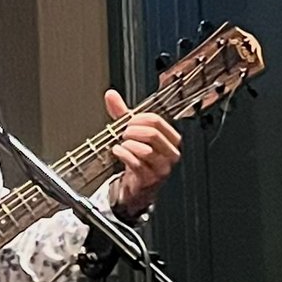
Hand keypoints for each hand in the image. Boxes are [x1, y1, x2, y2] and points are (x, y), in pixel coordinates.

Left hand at [104, 88, 181, 216]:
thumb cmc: (138, 158)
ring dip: (128, 144)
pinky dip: (124, 155)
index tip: (128, 121)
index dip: (138, 118)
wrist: (137, 186)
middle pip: (153, 134)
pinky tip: (118, 152)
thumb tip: (111, 95)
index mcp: (170, 139)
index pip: (157, 121)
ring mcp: (161, 169)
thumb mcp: (131, 132)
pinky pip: (137, 164)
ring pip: (146, 150)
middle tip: (123, 133)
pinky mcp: (150, 180)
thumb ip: (122, 113)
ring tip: (122, 144)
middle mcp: (170, 154)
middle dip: (133, 131)